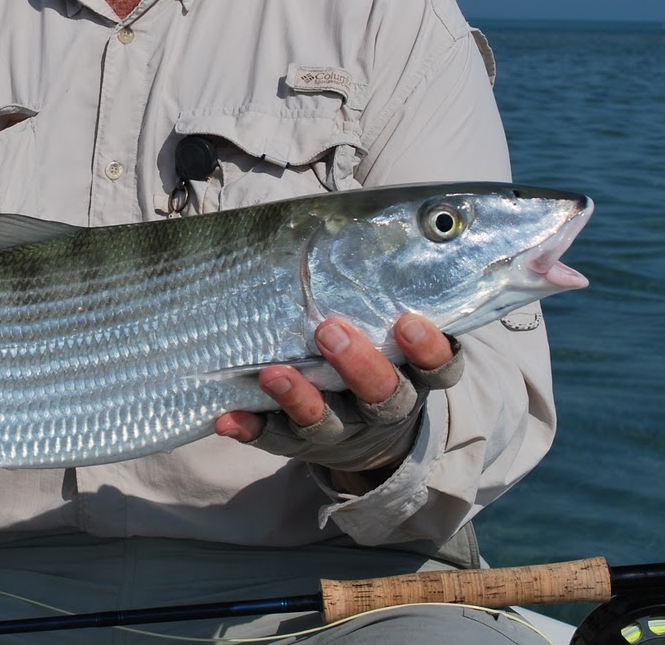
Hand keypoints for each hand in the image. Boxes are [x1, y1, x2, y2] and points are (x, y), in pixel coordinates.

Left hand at [214, 313, 453, 441]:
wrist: (371, 443)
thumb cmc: (378, 360)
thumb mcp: (391, 335)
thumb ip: (382, 296)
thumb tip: (356, 220)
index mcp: (413, 376)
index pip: (437, 368)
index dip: (428, 349)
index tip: (408, 323)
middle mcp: (383, 407)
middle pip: (382, 395)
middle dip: (357, 365)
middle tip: (329, 331)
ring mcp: (343, 429)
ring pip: (327, 422)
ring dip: (299, 398)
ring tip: (272, 374)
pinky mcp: (302, 444)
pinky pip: (276, 439)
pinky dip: (252, 428)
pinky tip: (227, 418)